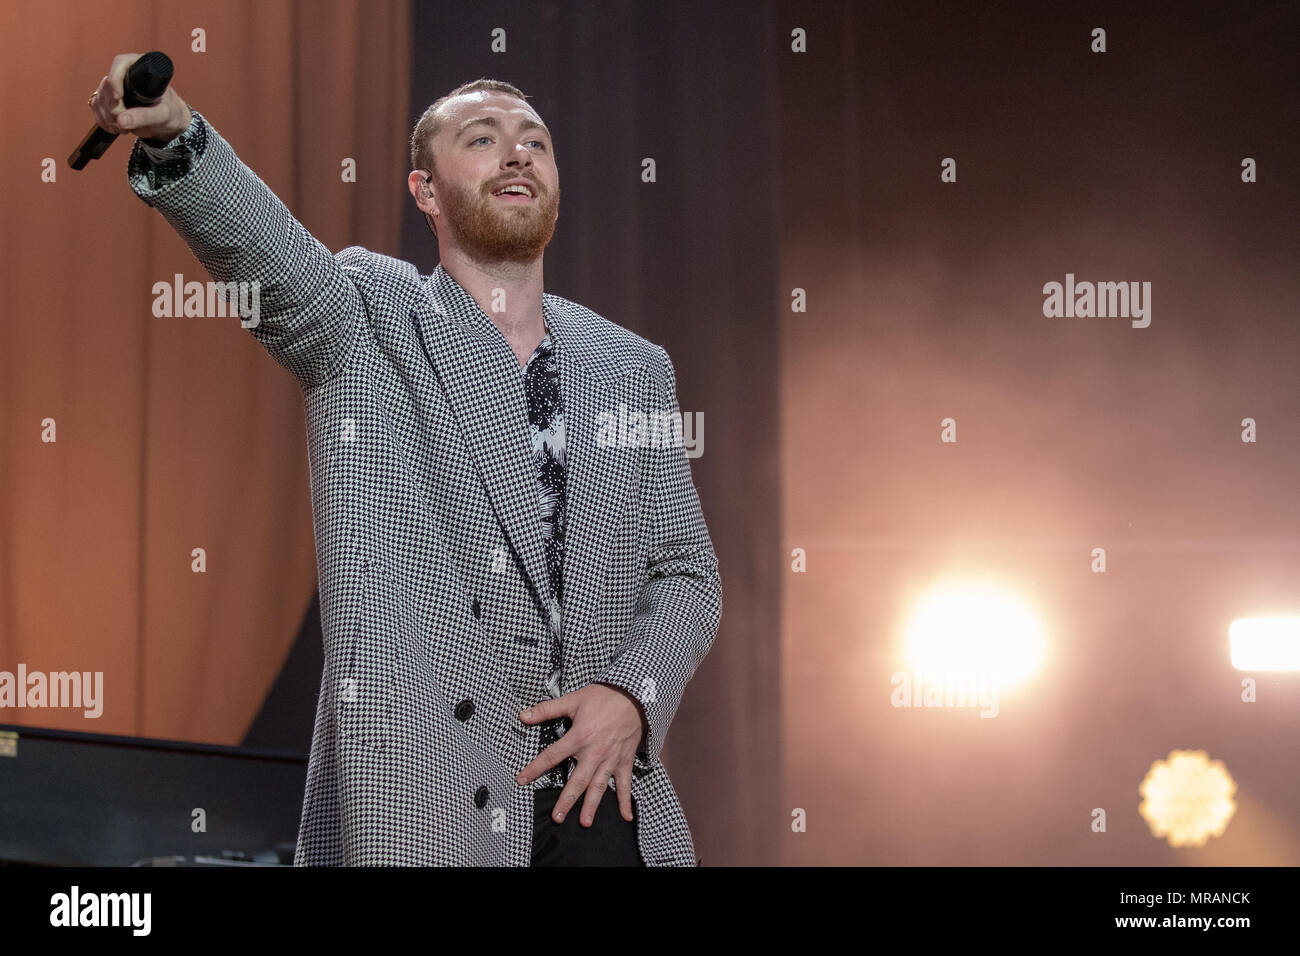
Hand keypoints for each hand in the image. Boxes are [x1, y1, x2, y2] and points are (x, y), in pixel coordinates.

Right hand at [89, 53, 191, 144]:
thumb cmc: (171, 113)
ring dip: (108, 116)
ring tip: (125, 128)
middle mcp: (125, 73)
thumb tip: (121, 120)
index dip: (116, 80)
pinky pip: (96, 106)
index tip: (119, 98)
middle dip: (114, 107)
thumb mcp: (162, 115)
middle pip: (107, 86)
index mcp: (141, 67)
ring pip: (100, 97)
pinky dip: (103, 120)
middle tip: (126, 122)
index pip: (120, 64)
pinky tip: (117, 127)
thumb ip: (144, 117)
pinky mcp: (108, 98)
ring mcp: (114, 86)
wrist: (168, 123)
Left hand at [516, 683, 647, 825]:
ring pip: (599, 786)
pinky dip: (625, 801)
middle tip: (556, 818)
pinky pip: (625, 784)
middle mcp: (594, 753)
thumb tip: (523, 716)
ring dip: (591, 805)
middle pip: (577, 781)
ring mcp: (610, 759)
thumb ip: (547, 709)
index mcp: (578, 737)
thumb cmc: (603, 697)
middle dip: (566, 800)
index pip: (552, 756)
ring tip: (584, 822)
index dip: (535, 768)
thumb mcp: (573, 699)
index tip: (521, 780)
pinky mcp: (624, 761)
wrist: (634, 696)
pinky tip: (626, 817)